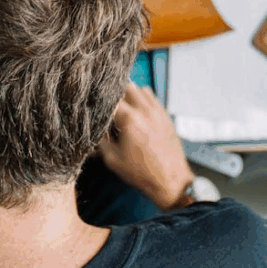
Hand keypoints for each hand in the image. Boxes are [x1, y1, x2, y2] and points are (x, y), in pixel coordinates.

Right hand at [98, 83, 194, 209]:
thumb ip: (101, 140)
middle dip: (115, 97)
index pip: (109, 99)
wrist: (170, 180)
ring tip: (125, 111)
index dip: (100, 103)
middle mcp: (144, 110)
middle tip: (110, 110)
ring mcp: (157, 110)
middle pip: (124, 87)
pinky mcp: (165, 115)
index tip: (95, 109)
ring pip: (139, 88)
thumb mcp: (113, 160)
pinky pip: (152, 97)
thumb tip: (97, 128)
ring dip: (130, 96)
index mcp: (129, 120)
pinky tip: (139, 113)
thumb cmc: (142, 173)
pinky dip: (143, 100)